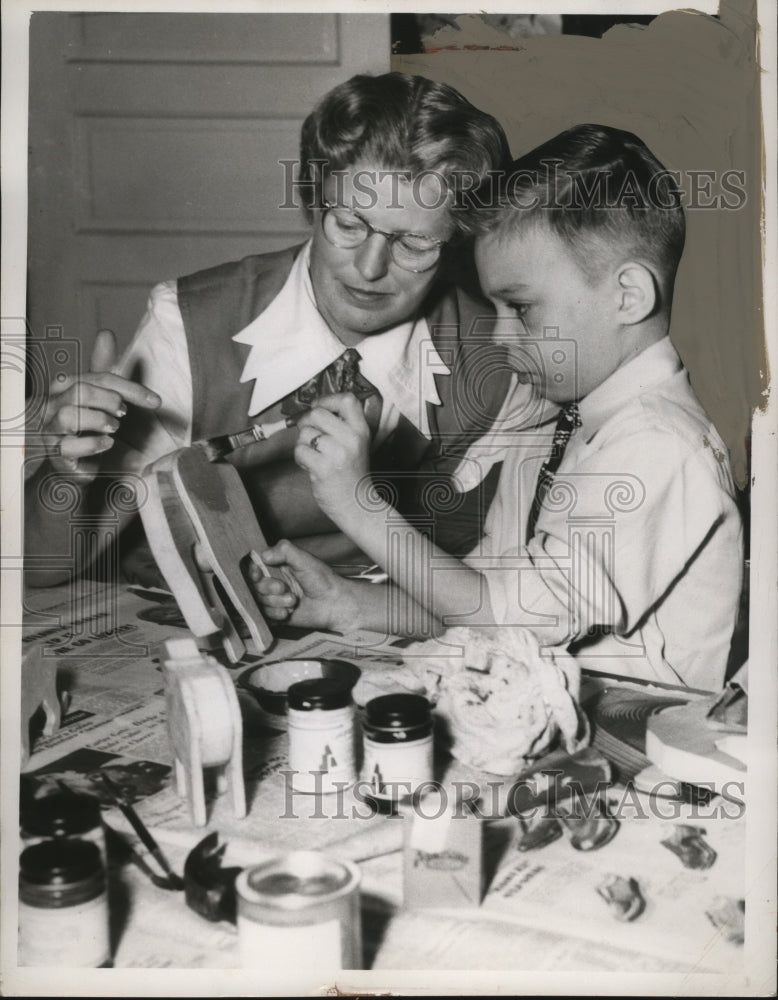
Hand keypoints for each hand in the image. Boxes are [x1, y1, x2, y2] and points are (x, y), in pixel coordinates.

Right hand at [39, 329, 160, 479]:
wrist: (69, 462)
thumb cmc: (83, 425)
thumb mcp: (95, 395)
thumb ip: (102, 369)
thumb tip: (106, 333)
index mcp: (64, 387)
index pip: (99, 378)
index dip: (130, 388)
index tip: (155, 401)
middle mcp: (51, 405)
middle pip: (81, 391)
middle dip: (110, 401)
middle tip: (123, 414)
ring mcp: (49, 430)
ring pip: (68, 416)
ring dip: (99, 421)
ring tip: (112, 428)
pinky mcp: (53, 454)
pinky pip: (68, 446)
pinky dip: (92, 444)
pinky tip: (105, 443)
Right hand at [248, 539, 357, 631]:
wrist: (334, 604)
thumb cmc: (323, 580)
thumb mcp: (304, 559)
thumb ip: (284, 551)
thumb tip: (263, 554)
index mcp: (277, 566)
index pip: (255, 567)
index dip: (253, 571)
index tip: (257, 573)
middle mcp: (273, 581)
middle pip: (254, 585)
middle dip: (267, 588)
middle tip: (283, 588)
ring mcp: (274, 598)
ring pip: (259, 601)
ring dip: (275, 602)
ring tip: (293, 601)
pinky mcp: (276, 614)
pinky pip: (265, 615)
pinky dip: (276, 613)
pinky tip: (289, 612)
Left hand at [294, 392, 370, 523]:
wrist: (357, 504)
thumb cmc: (352, 473)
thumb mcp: (356, 444)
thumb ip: (342, 426)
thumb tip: (314, 408)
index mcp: (361, 431)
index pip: (347, 400)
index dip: (327, 399)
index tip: (319, 407)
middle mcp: (351, 439)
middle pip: (317, 413)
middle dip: (306, 422)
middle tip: (309, 434)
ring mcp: (337, 453)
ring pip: (305, 433)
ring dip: (303, 444)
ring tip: (315, 455)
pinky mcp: (323, 468)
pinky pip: (300, 450)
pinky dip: (301, 458)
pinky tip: (312, 465)